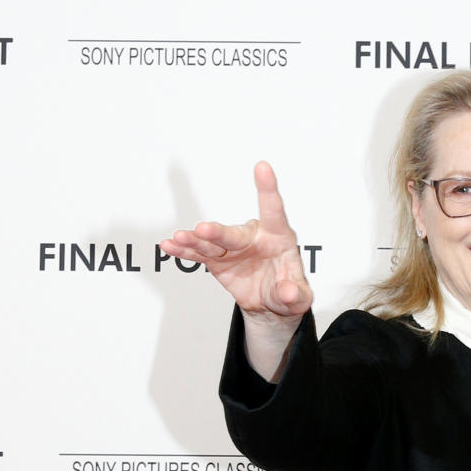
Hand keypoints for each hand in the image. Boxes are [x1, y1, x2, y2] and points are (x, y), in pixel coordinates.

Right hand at [161, 161, 312, 327]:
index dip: (267, 189)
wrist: (271, 303)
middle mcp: (253, 238)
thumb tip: (289, 293)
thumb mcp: (299, 296)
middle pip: (234, 233)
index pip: (274, 211)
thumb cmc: (289, 290)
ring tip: (179, 238)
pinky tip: (170, 245)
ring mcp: (232, 248)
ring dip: (194, 240)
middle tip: (202, 229)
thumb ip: (295, 294)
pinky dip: (184, 251)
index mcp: (278, 238)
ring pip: (211, 242)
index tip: (262, 166)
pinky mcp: (217, 259)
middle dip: (217, 232)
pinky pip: (198, 254)